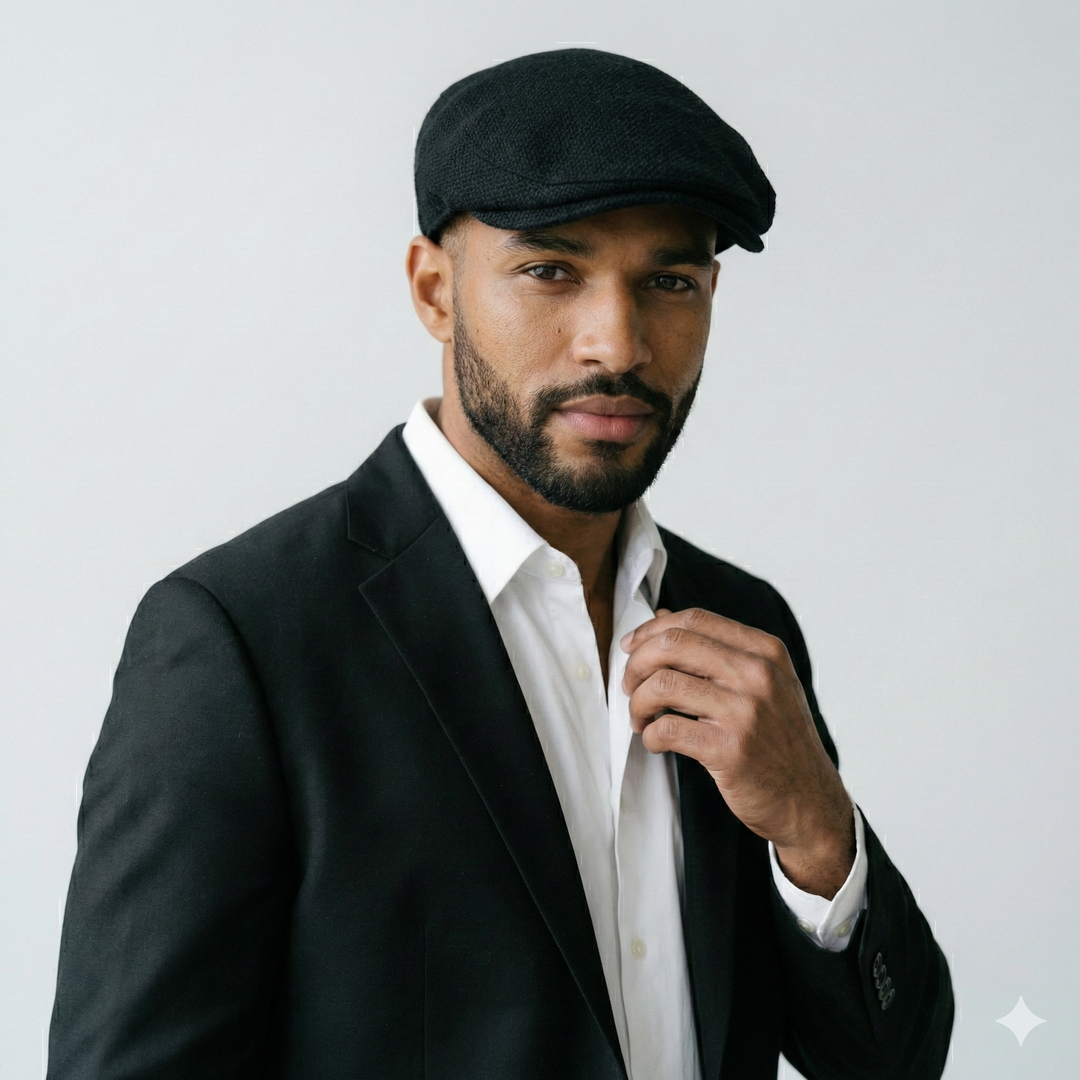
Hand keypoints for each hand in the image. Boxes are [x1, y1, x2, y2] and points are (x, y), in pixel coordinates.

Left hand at [621, 607, 854, 898]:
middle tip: (629, 685)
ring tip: (640, 718)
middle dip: (636, 663)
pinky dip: (650, 735)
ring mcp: (746, 712)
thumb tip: (662, 619)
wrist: (809, 800)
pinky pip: (667, 730)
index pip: (695, 619)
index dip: (652, 630)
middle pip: (673, 645)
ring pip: (663, 685)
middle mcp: (758, 675)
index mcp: (765, 651)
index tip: (631, 647)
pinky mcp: (731, 751)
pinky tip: (655, 741)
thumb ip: (716, 649)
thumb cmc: (778, 740)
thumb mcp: (763, 683)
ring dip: (638, 703)